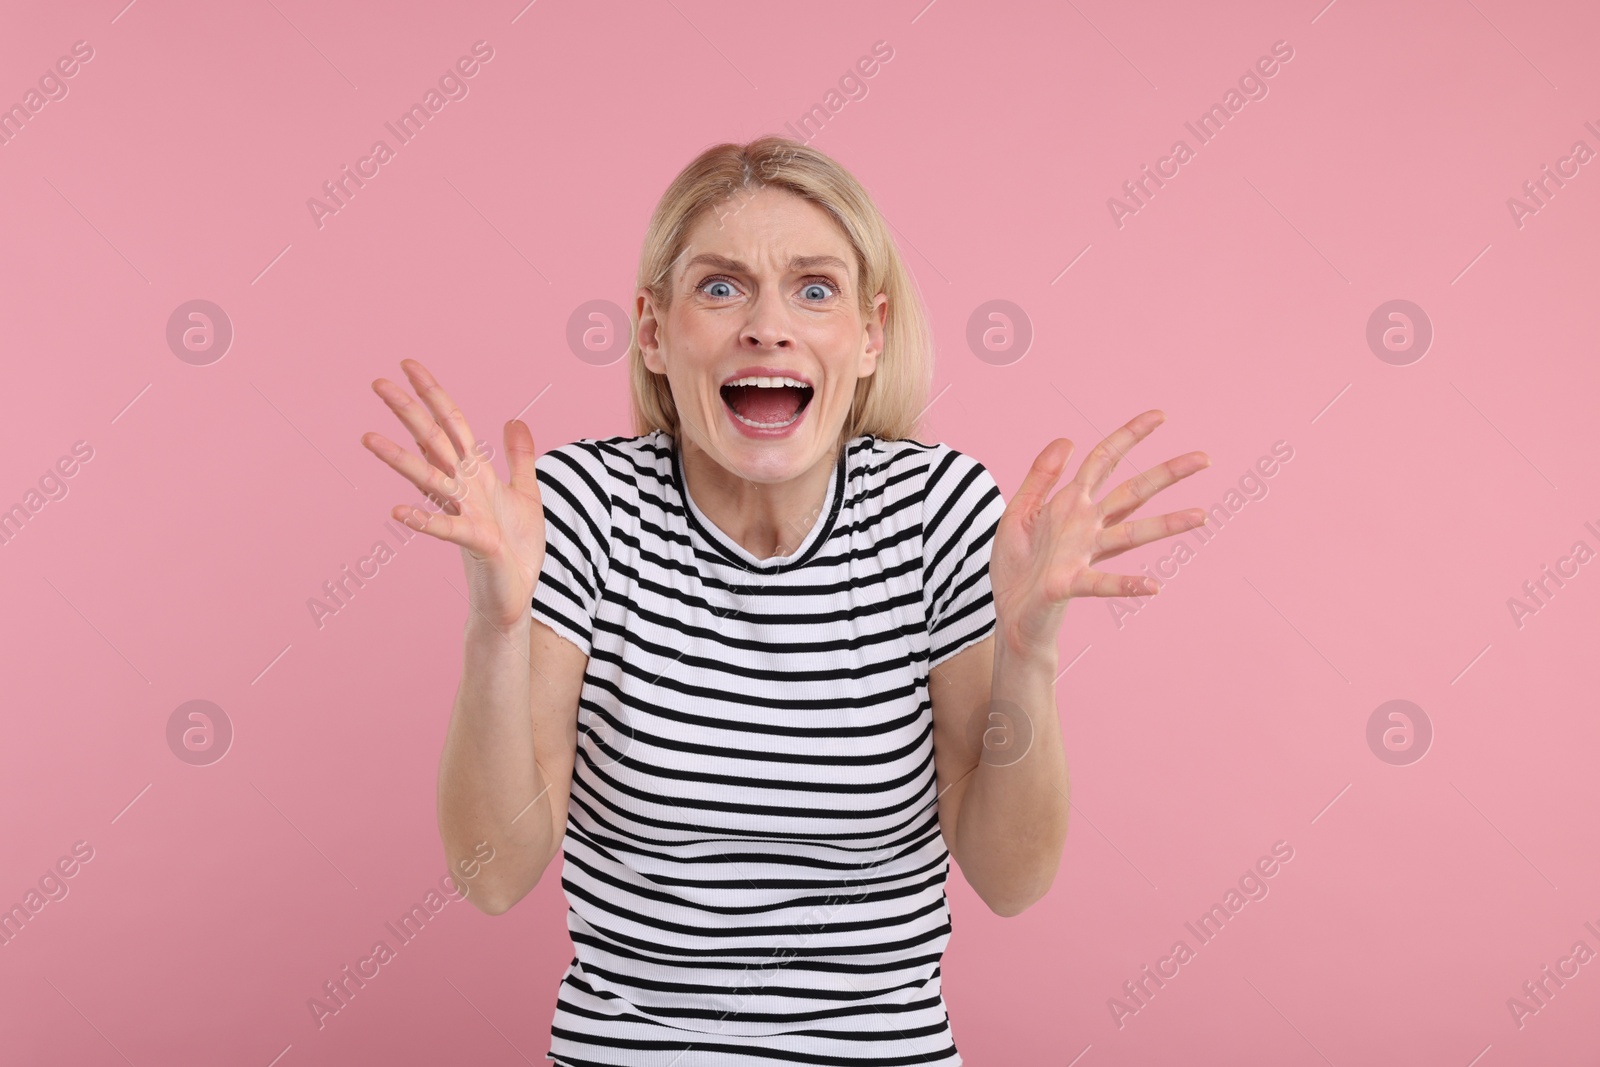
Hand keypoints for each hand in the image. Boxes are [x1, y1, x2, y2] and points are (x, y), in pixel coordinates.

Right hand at [360, 359, 545, 630]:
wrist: (514, 595)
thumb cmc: (517, 548)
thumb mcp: (525, 493)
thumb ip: (518, 457)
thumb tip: (514, 419)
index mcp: (475, 474)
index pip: (451, 425)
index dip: (433, 394)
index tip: (409, 365)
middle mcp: (463, 489)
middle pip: (433, 442)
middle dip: (408, 412)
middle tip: (376, 383)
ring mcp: (465, 514)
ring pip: (429, 479)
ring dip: (400, 459)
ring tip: (367, 439)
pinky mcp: (476, 542)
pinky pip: (445, 528)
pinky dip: (423, 520)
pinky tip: (396, 512)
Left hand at [989, 410, 1210, 656]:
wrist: (1009, 612)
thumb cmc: (1016, 564)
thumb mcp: (1020, 510)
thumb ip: (1042, 476)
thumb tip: (1069, 439)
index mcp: (1072, 504)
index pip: (1106, 461)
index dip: (1129, 436)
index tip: (1160, 416)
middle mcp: (1086, 526)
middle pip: (1132, 492)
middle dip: (1167, 474)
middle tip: (1205, 458)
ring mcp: (1082, 555)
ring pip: (1131, 534)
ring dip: (1166, 525)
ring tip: (1200, 516)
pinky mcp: (1069, 583)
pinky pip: (1103, 583)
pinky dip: (1128, 584)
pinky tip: (1154, 586)